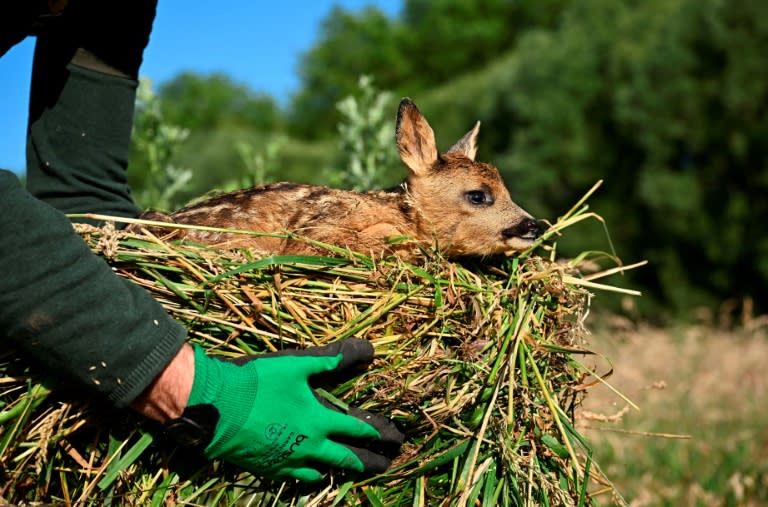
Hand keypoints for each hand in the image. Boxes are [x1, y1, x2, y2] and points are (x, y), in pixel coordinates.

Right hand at [182, 339, 402, 481]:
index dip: (379, 432)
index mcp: (319, 420)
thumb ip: (332, 359)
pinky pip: (296, 479)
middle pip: (347, 458)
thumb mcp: (298, 364)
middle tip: (387, 465)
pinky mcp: (269, 469)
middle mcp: (309, 446)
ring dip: (341, 471)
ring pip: (322, 472)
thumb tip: (368, 351)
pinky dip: (309, 477)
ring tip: (353, 472)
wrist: (215, 407)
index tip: (396, 437)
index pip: (358, 428)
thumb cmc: (258, 382)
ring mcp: (289, 461)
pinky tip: (312, 476)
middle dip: (370, 462)